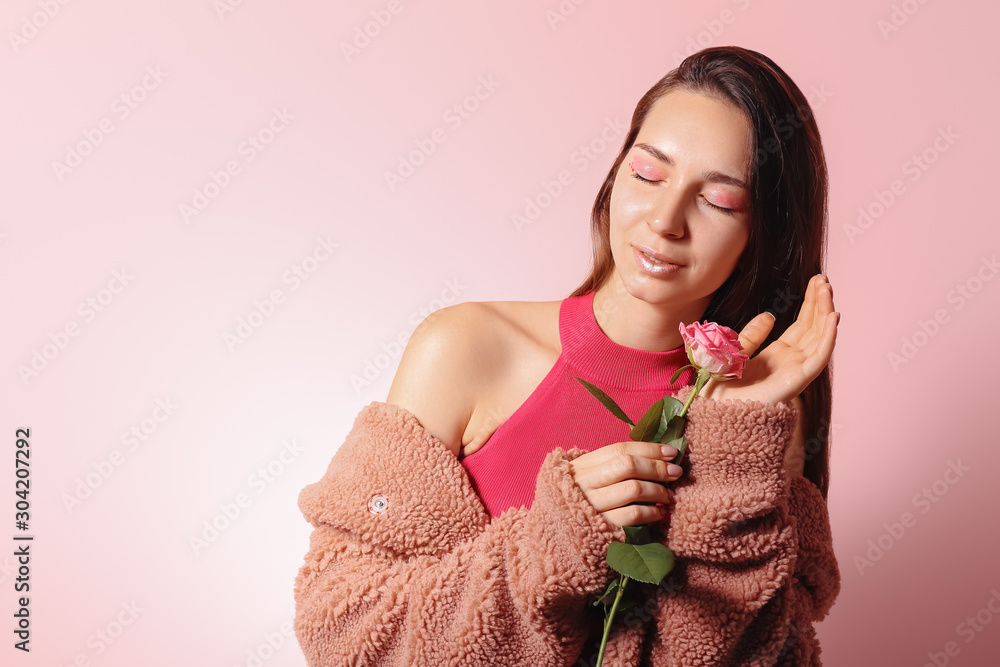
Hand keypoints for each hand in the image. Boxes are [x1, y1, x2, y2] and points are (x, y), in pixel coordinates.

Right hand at [569, 441, 682, 527]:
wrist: (557, 536)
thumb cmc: (581, 502)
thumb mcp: (590, 478)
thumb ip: (615, 467)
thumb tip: (658, 457)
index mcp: (583, 465)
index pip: (620, 449)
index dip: (649, 449)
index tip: (671, 452)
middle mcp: (585, 483)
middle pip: (628, 466)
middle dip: (657, 468)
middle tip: (675, 473)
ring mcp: (591, 506)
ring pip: (633, 489)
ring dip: (658, 491)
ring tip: (668, 495)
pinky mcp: (600, 529)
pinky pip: (633, 516)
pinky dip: (652, 513)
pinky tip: (659, 513)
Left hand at [701, 274, 839, 405]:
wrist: (714, 413)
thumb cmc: (721, 390)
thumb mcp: (734, 353)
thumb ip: (752, 336)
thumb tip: (770, 316)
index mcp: (778, 356)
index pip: (802, 325)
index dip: (810, 304)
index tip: (815, 282)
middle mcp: (791, 362)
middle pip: (813, 328)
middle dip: (819, 303)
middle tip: (823, 279)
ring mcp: (796, 371)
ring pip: (819, 338)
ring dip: (826, 313)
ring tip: (827, 290)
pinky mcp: (797, 381)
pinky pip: (819, 357)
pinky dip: (828, 338)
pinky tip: (833, 318)